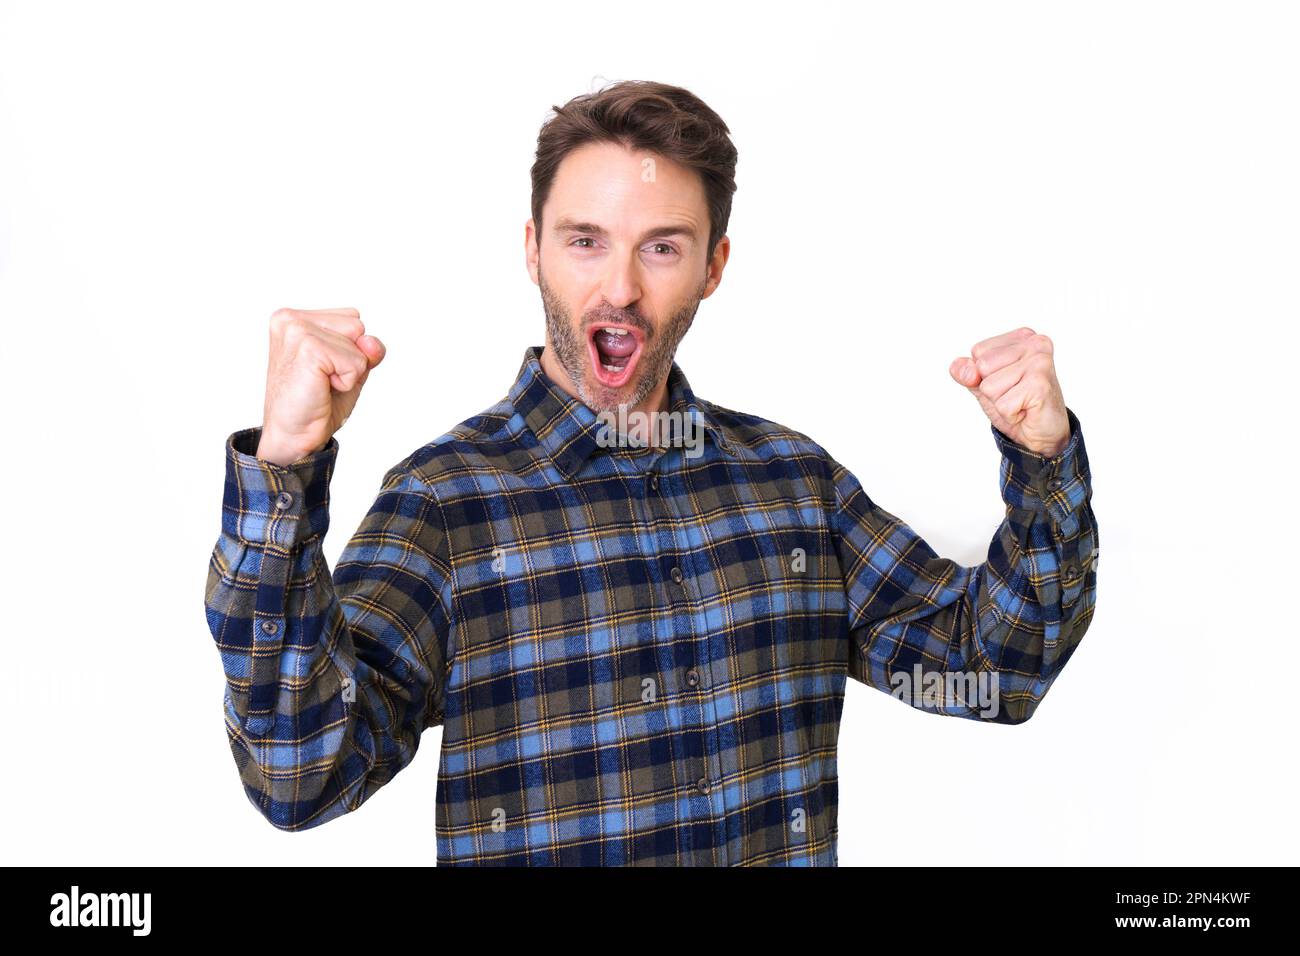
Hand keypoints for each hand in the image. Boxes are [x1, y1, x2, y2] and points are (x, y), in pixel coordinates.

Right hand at [256, 307, 385, 465]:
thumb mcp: (349, 368)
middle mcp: (290, 318)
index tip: (322, 370)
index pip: (351, 318)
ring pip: (358, 341)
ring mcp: (296, 330)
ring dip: (349, 370)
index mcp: (294, 318)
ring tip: (320, 383)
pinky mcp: (307, 347)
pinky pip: (356, 361)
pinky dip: (347, 380)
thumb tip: (371, 342)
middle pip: (357, 325)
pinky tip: (321, 388)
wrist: (292, 436)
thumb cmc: (316, 403)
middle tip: (322, 380)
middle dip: (350, 357)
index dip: (349, 350)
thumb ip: (365, 349)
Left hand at [949, 327, 1069, 456]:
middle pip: (982, 367)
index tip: (1008, 381)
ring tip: (1021, 401)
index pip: (978, 351)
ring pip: (989, 387)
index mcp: (1022, 337)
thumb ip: (967, 373)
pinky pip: (1003, 405)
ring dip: (1001, 402)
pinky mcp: (1040, 385)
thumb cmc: (1016, 403)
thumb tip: (960, 369)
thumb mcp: (984, 384)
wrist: (1043, 432)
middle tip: (1015, 394)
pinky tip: (1027, 410)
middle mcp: (1034, 344)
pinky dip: (1010, 415)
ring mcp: (1039, 363)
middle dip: (992, 389)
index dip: (984, 374)